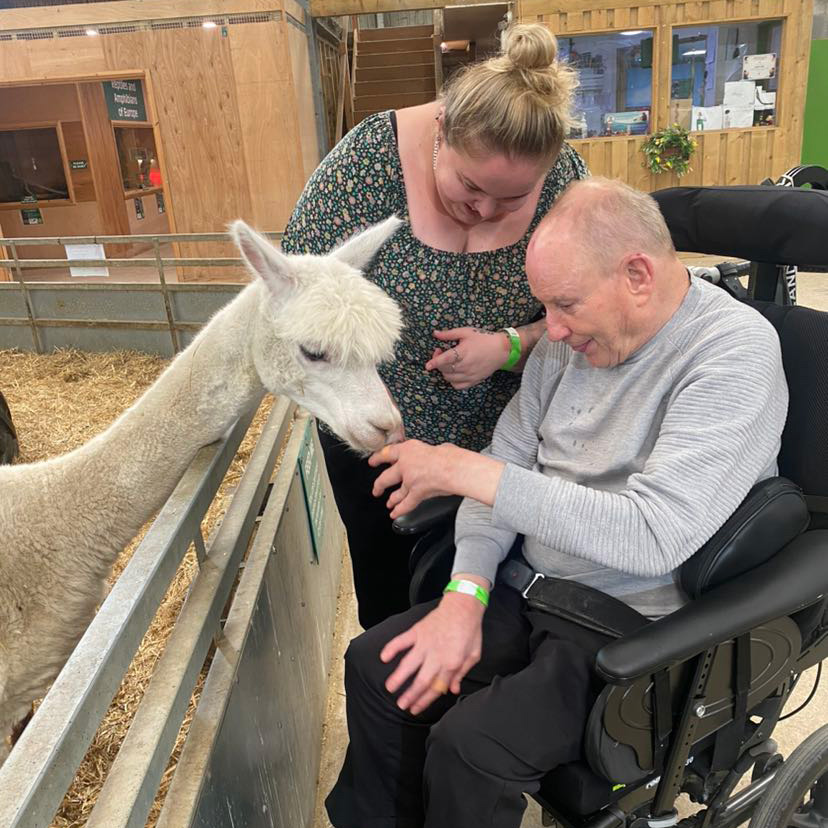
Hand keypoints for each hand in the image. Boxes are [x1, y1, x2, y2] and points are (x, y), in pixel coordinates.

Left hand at [369, 440, 504, 516]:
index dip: (378, 458)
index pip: (388, 452)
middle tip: (376, 488)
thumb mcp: (437, 447)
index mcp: (408, 449)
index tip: (373, 461)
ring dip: (392, 499)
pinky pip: (407, 504)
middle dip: (379, 484)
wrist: (455, 468)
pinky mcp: (417, 493)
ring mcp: (409, 481)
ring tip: (388, 503)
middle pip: (386, 477)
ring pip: (396, 493)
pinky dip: (400, 510)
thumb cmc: (450, 456)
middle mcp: (405, 465)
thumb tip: (438, 453)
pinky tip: (395, 514)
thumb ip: (430, 452)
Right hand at [381, 592, 484, 713]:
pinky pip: (402, 640)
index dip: (425, 701)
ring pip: (409, 663)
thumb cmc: (470, 630)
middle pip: (421, 680)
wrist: (464, 605)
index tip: (415, 709)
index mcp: (452, 663)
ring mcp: (425, 642)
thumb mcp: (474, 655)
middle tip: (401, 705)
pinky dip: (391, 648)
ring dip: (398, 677)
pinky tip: (383, 657)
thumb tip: (452, 690)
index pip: (436, 687)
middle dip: (410, 695)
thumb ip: (462, 673)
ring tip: (389, 688)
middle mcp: (436, 655)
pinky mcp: (417, 631)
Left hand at [425, 327, 509, 389]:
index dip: (435, 362)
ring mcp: (469, 375)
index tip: (427, 365)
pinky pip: (457, 385)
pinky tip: (454, 373)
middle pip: (445, 369)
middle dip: (438, 362)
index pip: (446, 359)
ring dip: (444, 371)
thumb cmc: (483, 338)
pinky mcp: (473, 381)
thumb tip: (435, 333)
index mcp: (463, 352)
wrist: (502, 350)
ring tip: (448, 362)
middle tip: (440, 352)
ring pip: (449, 378)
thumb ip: (449, 334)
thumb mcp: (466, 332)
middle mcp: (465, 365)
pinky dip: (452, 380)